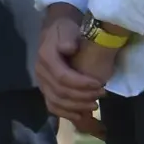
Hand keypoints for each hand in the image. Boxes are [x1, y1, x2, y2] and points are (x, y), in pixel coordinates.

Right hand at [33, 4, 106, 129]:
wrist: (55, 30)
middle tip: (102, 94)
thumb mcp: (67, 28)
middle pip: (60, 92)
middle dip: (83, 96)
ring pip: (56, 102)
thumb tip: (68, 48)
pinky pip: (52, 106)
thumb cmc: (66, 29)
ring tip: (95, 105)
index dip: (81, 84)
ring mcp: (42, 82)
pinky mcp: (45, 89)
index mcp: (46, 58)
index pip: (63, 77)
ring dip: (77, 107)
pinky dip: (66, 113)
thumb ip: (68, 37)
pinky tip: (80, 115)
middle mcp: (41, 72)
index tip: (99, 84)